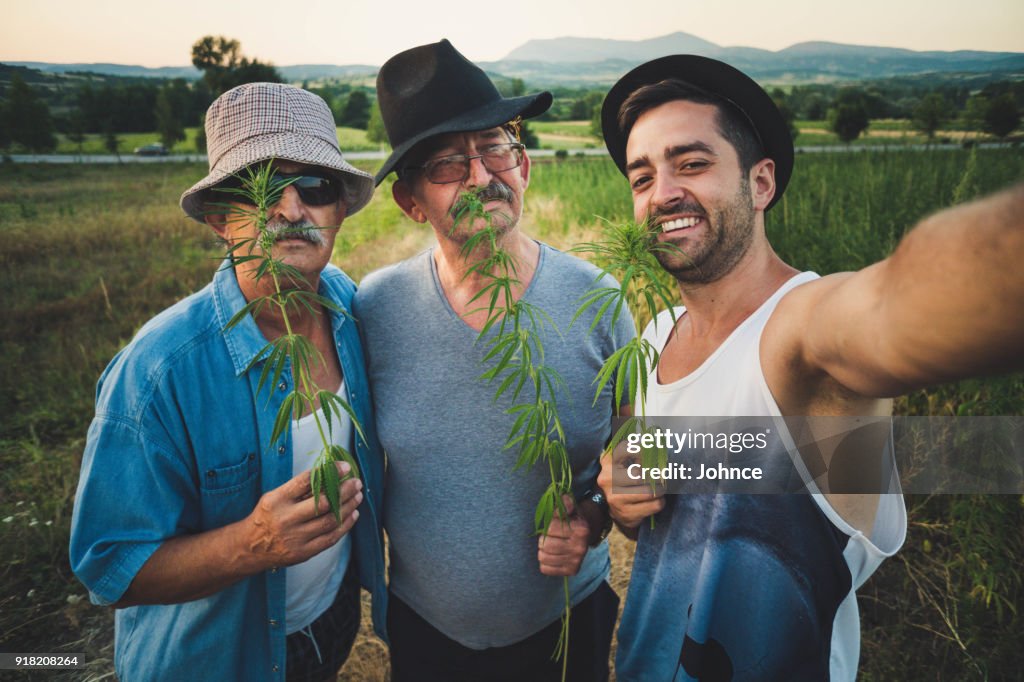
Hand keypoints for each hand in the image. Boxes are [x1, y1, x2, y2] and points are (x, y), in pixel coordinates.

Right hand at [245, 461, 361, 569]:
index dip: (330, 472)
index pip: (307, 481)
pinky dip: (345, 525)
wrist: (251, 547)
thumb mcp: (275, 496)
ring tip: (358, 496)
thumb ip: (299, 488)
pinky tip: (353, 514)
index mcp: (277, 500)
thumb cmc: (268, 516)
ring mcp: (295, 538)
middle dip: (345, 490)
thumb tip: (330, 473)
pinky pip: (330, 538)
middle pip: (323, 502)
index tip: (345, 467)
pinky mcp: (303, 552)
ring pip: (330, 520)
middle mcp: (286, 519)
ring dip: (348, 506)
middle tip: (356, 482)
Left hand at [537, 495, 590, 576]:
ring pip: (544, 558)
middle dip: (543, 539)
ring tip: (550, 546)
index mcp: (581, 529)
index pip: (550, 529)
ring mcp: (576, 561)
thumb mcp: (569, 508)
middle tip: (549, 537)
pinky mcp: (571, 571)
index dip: (548, 526)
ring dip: (543, 551)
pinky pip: (545, 569)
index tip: (553, 525)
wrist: (585, 535)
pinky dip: (545, 563)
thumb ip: (564, 503)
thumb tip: (565, 502)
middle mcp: (580, 547)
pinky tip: (552, 556)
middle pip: (546, 545)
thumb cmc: (572, 519)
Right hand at [598, 443, 664, 530]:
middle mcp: (607, 478)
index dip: (643, 450)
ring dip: (660, 490)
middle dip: (656, 475)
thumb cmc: (626, 480)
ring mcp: (614, 498)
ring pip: (649, 492)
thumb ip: (639, 452)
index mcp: (608, 461)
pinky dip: (660, 502)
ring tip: (660, 489)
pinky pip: (654, 505)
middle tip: (661, 476)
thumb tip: (657, 445)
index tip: (654, 453)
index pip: (626, 448)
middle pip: (639, 473)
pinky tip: (656, 500)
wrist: (617, 510)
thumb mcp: (626, 463)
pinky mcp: (625, 513)